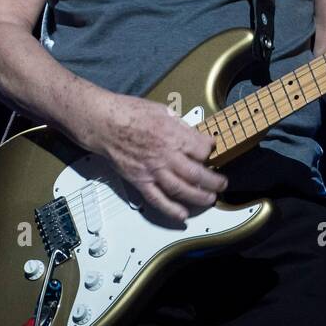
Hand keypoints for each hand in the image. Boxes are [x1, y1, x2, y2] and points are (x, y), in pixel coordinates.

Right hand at [76, 92, 227, 223]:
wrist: (103, 123)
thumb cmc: (128, 113)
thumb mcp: (161, 110)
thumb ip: (179, 125)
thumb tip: (193, 134)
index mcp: (173, 135)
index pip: (203, 149)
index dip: (211, 150)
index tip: (213, 151)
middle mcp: (166, 156)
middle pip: (198, 174)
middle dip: (214, 181)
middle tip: (222, 183)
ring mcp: (153, 171)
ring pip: (182, 189)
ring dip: (199, 197)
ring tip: (209, 199)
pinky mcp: (140, 181)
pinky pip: (158, 200)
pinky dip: (171, 210)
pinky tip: (182, 215)